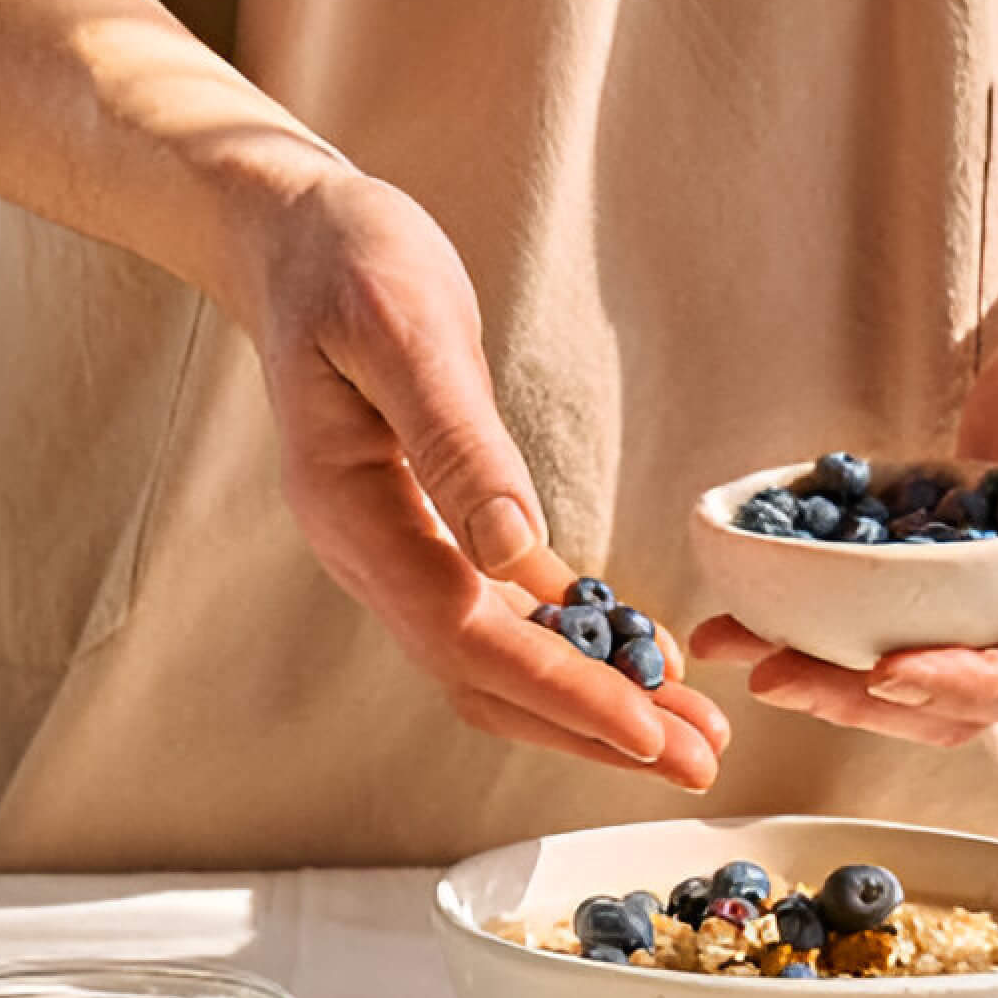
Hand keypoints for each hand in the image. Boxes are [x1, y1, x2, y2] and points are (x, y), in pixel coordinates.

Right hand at [239, 171, 729, 785]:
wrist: (298, 236)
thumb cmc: (348, 260)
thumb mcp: (402, 326)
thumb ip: (454, 441)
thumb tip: (511, 551)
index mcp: (352, 513)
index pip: (463, 635)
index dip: (559, 691)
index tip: (645, 729)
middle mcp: (370, 554)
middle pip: (485, 678)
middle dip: (593, 728)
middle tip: (700, 761)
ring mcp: (401, 550)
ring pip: (500, 663)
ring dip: (593, 704)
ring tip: (691, 733)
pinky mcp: (437, 532)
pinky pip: (510, 616)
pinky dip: (578, 648)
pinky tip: (646, 663)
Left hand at [690, 288, 997, 741]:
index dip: (959, 690)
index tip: (887, 671)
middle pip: (946, 704)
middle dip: (859, 699)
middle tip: (778, 675)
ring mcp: (976, 611)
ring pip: (895, 671)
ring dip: (819, 672)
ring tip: (739, 646)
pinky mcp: (928, 577)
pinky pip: (868, 613)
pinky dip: (807, 617)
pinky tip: (741, 606)